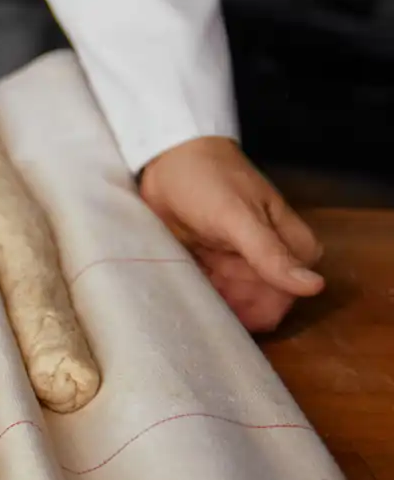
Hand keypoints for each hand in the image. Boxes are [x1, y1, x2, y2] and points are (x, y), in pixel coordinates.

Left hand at [138, 136, 322, 332]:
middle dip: (237, 313)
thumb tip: (314, 287)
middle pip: (260, 301)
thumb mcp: (239, 217)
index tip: (238, 318)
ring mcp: (235, 261)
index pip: (288, 292)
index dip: (265, 309)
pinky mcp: (208, 262)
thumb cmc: (209, 179)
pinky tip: (185, 305)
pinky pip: (209, 291)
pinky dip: (200, 298)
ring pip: (233, 300)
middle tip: (208, 321)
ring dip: (216, 309)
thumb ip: (271, 253)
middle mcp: (265, 256)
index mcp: (289, 243)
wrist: (164, 157)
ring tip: (193, 314)